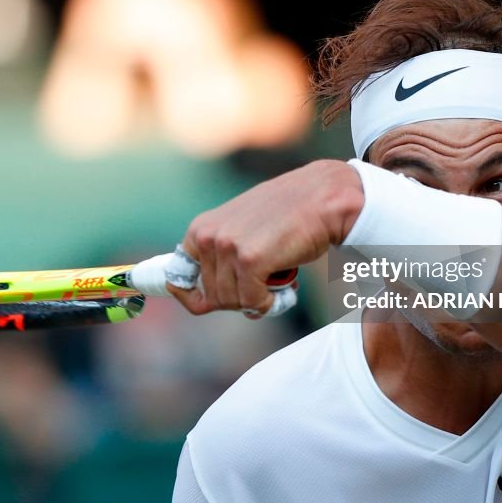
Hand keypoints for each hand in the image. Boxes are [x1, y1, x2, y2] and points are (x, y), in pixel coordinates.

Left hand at [169, 160, 363, 315]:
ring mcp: (228, 248)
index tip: (207, 304)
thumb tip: (214, 302)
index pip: (179, 276)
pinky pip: (252, 301)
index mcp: (201, 228)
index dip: (192, 297)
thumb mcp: (243, 228)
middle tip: (263, 288)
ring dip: (256, 301)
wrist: (322, 197)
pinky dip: (269, 303)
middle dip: (238, 299)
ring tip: (277, 283)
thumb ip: (225, 259)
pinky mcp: (250, 260)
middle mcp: (208, 237)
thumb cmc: (287, 215)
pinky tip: (284, 290)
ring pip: (232, 301)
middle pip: (211, 295)